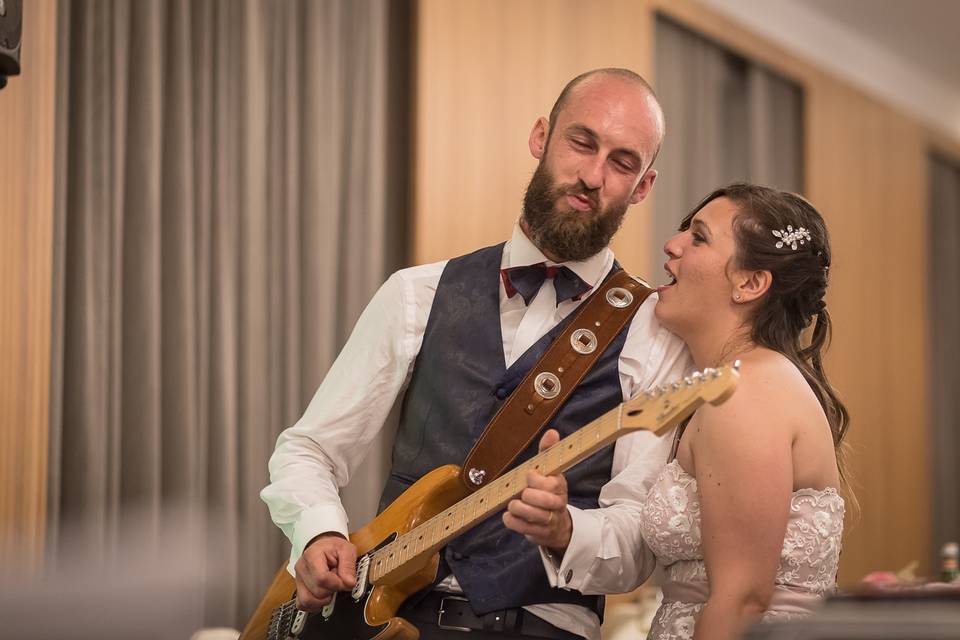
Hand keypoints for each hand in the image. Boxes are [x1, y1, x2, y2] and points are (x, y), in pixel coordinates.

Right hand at [294, 532, 357, 610]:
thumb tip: (349, 583)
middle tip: (337, 580)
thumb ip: (349, 566)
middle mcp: (302, 568)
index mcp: (312, 556)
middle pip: (317, 592)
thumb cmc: (333, 548)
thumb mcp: (347, 550)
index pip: (322, 579)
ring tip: (330, 588)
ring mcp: (298, 580)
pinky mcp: (298, 589)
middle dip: (332, 590)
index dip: (337, 584)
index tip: (344, 580)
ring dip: (323, 599)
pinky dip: (315, 605)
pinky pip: (302, 604)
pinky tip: (323, 596)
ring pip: (307, 601)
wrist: (324, 547)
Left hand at [502, 429, 571, 553]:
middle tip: (522, 493)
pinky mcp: (539, 534)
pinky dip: (511, 521)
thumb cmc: (549, 492)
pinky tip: (510, 516)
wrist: (558, 525)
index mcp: (560, 486)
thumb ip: (548, 451)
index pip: (549, 483)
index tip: (529, 475)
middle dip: (526, 495)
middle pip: (540, 500)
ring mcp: (549, 521)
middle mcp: (557, 504)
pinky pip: (521, 528)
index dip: (535, 479)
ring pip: (530, 514)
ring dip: (517, 508)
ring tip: (514, 504)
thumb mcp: (550, 471)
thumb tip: (552, 431)